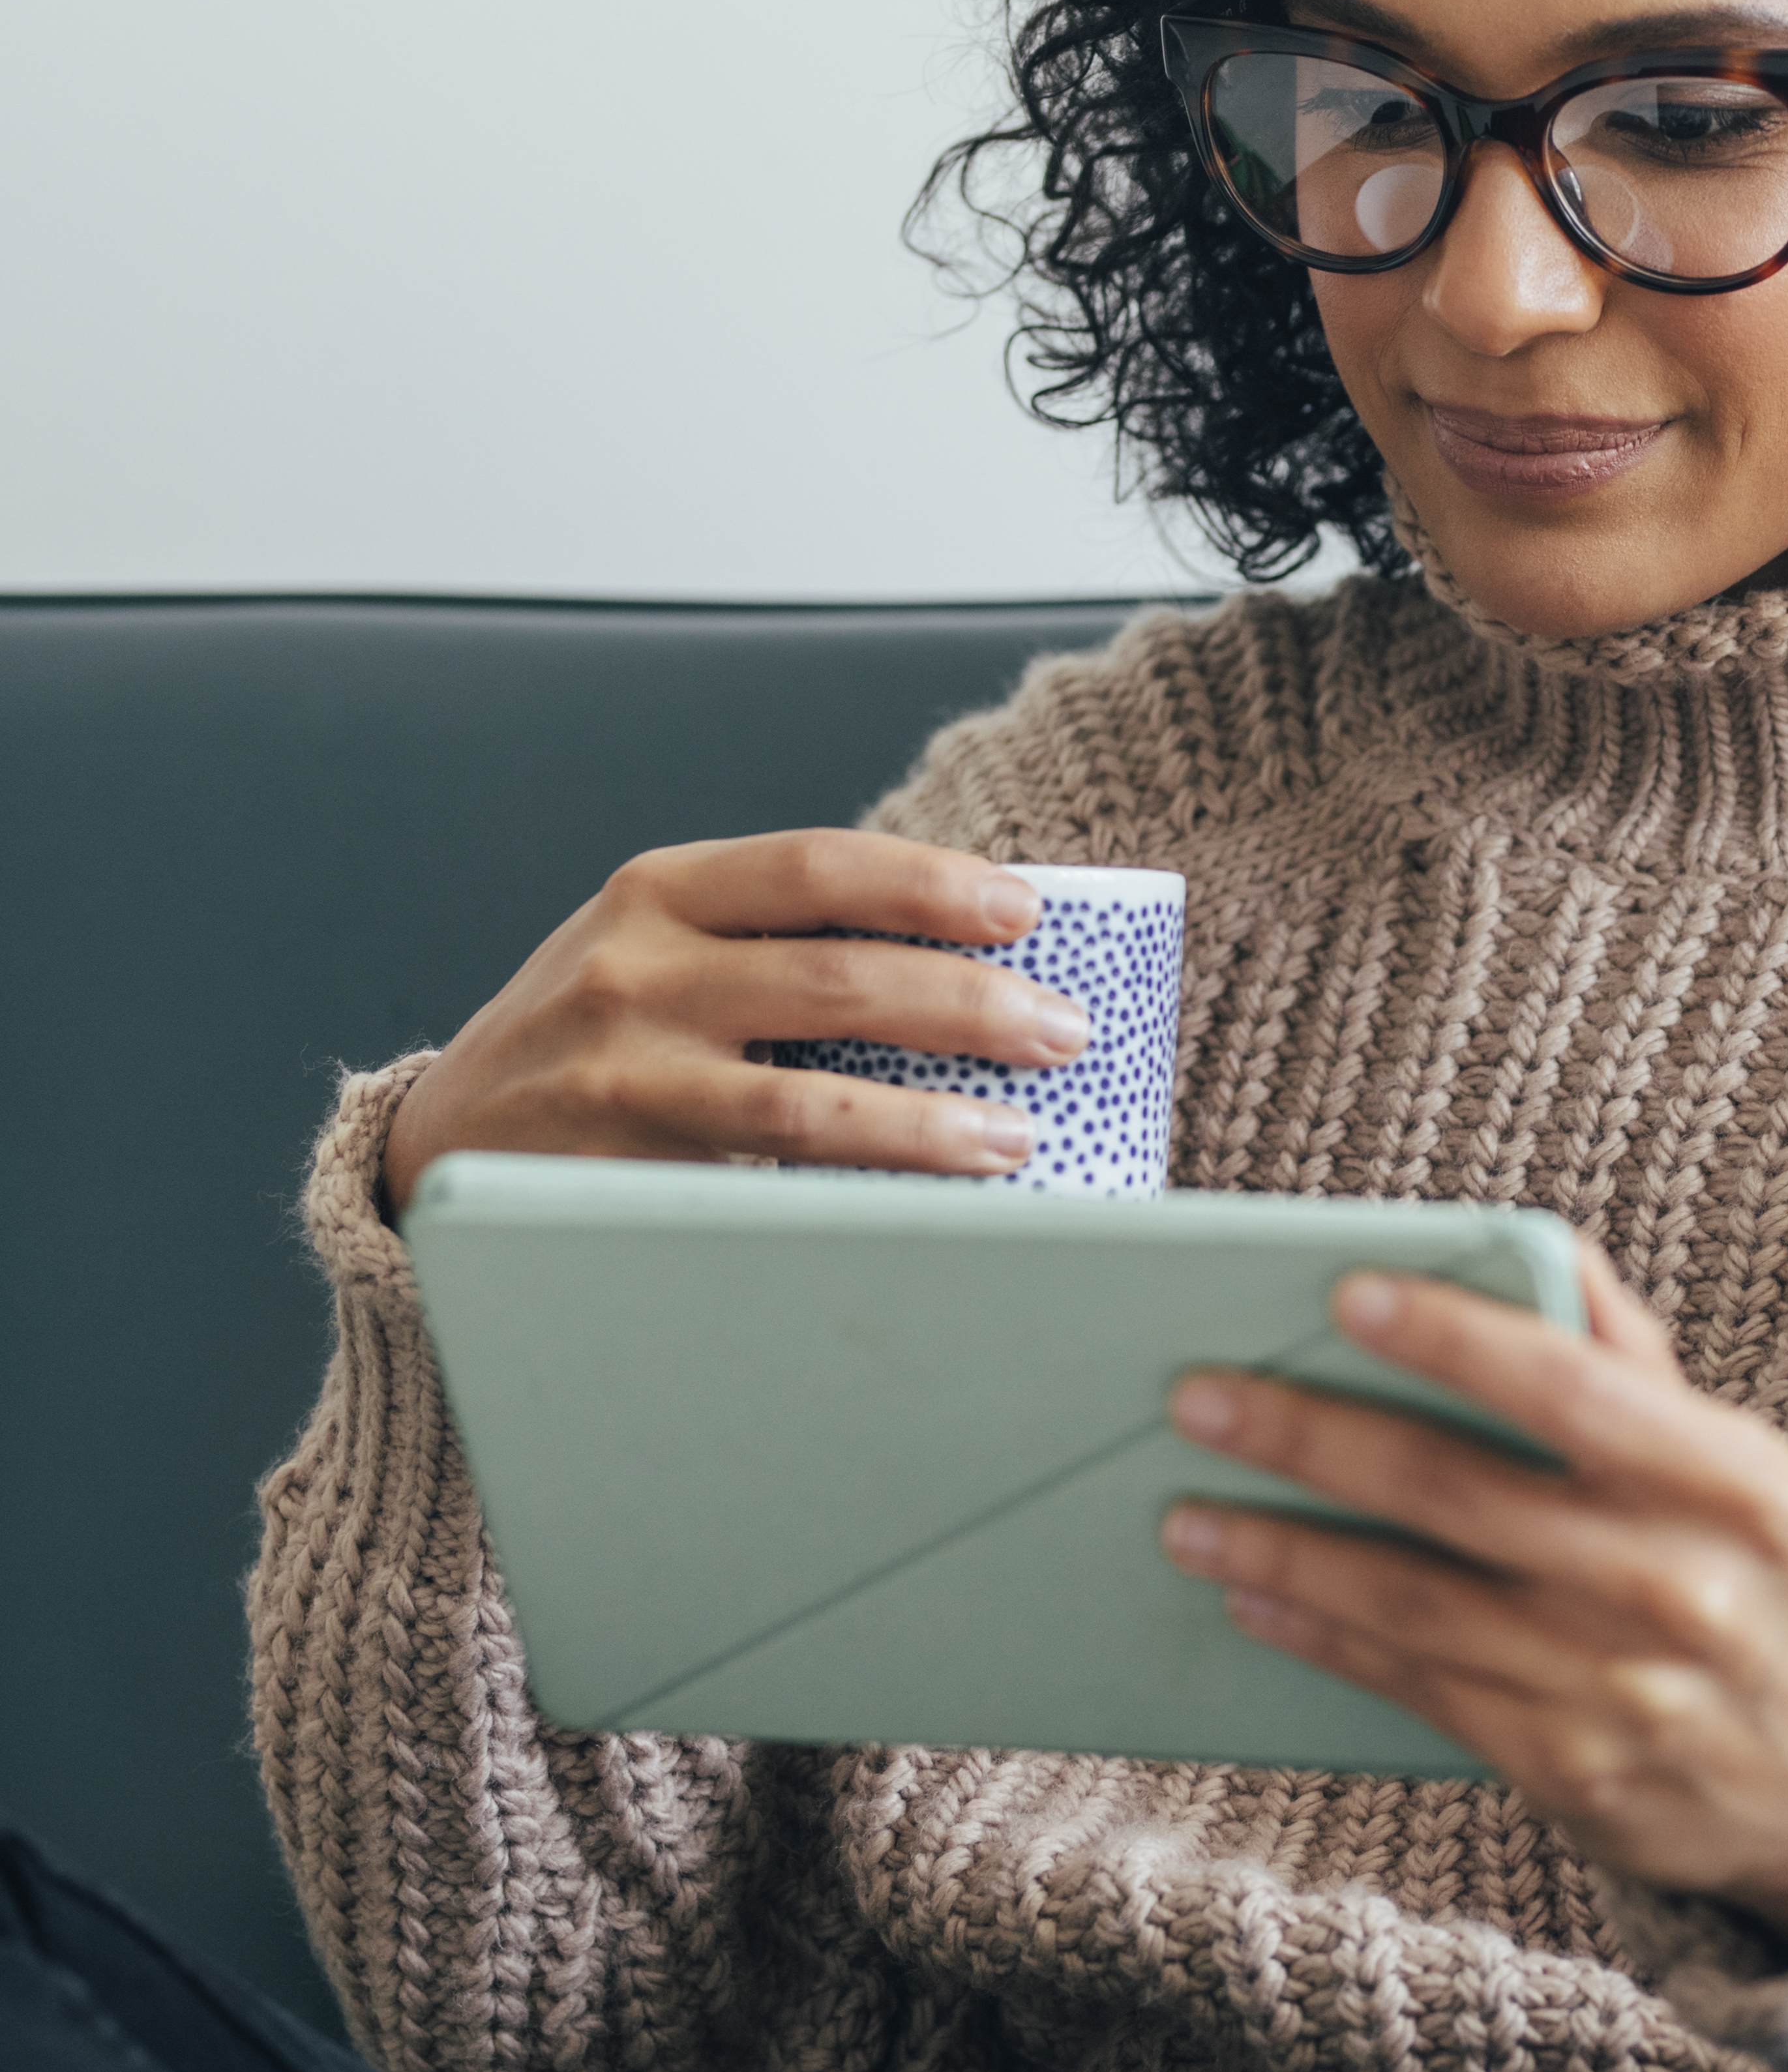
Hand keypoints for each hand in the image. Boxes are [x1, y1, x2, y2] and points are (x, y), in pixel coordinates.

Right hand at [380, 830, 1088, 1213]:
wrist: (441, 1140)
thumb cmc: (603, 1036)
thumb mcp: (666, 953)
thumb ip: (783, 943)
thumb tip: (979, 966)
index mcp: (662, 892)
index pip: (817, 866)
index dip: (931, 883)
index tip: (1025, 909)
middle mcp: (633, 969)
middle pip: (836, 980)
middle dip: (969, 1006)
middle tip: (1062, 1030)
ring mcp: (621, 1074)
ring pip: (806, 1100)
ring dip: (928, 1123)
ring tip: (1017, 1138)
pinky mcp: (616, 1173)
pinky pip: (761, 1187)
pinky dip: (859, 1196)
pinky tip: (928, 1205)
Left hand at [1158, 1246, 1787, 1945]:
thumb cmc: (1755, 1584)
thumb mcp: (1739, 1469)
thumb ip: (1636, 1364)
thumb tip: (1545, 1253)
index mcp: (1739, 1482)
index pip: (1575, 1389)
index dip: (1455, 1339)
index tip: (1344, 1293)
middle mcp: (1683, 1584)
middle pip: (1463, 1496)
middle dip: (1314, 1438)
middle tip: (1201, 1397)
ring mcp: (1624, 1689)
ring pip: (1416, 1604)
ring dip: (1285, 1549)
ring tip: (1186, 1509)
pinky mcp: (1569, 1769)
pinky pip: (1416, 1687)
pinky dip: (1322, 1637)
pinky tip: (1253, 1595)